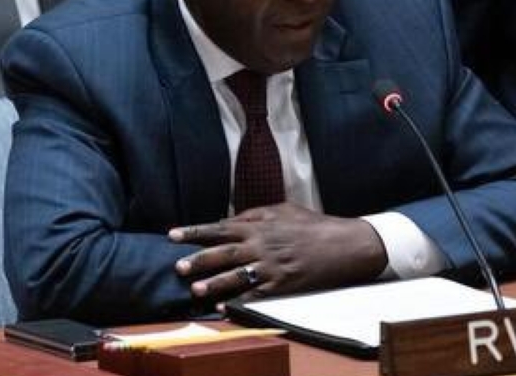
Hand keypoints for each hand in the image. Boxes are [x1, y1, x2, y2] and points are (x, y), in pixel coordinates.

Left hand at [168, 203, 387, 303]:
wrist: (343, 244)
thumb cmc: (312, 224)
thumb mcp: (283, 209)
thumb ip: (254, 214)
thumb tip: (228, 219)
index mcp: (260, 225)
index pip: (220, 227)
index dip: (194, 231)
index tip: (172, 235)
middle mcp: (263, 245)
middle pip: (224, 253)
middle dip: (199, 260)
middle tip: (178, 267)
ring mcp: (273, 267)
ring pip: (238, 275)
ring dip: (215, 283)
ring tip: (195, 290)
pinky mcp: (283, 285)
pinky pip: (257, 295)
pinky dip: (239, 301)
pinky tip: (223, 307)